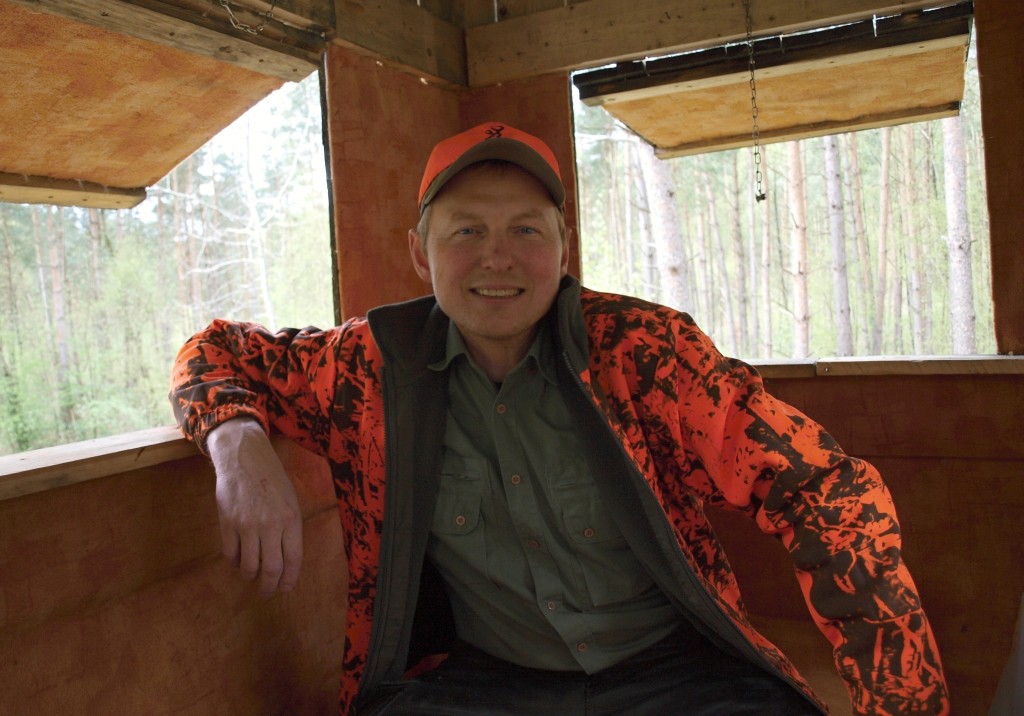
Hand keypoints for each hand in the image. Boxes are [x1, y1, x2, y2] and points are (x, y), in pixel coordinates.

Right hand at [207, 418, 303, 595]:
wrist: (245, 458)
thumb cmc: (272, 479)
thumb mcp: (291, 501)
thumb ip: (290, 529)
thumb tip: (286, 562)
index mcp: (291, 519)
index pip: (293, 560)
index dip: (290, 579)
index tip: (285, 588)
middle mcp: (270, 525)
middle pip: (271, 569)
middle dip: (269, 586)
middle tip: (267, 591)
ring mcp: (247, 525)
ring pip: (248, 566)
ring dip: (250, 576)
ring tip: (252, 574)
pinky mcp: (227, 523)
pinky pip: (230, 554)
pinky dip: (235, 562)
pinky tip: (239, 558)